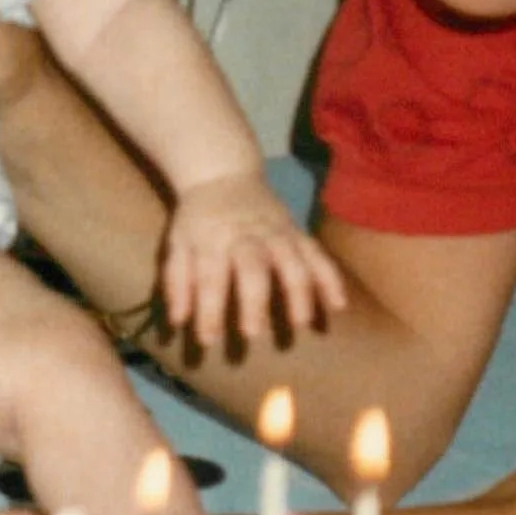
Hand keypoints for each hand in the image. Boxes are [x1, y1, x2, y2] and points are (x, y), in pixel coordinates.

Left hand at [161, 168, 347, 352]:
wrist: (224, 173)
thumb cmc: (198, 218)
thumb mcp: (177, 244)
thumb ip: (177, 282)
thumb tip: (178, 321)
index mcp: (213, 240)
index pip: (209, 278)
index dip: (209, 310)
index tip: (208, 341)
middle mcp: (247, 236)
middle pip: (253, 268)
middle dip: (254, 301)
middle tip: (254, 334)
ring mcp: (277, 233)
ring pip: (293, 260)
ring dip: (299, 292)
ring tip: (301, 323)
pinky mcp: (298, 233)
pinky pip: (318, 255)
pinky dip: (330, 279)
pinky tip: (338, 305)